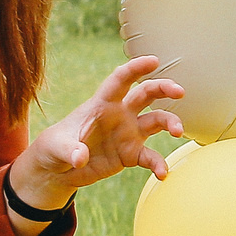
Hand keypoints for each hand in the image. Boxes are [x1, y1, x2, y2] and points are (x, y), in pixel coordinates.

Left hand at [12, 55, 186, 207]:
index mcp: (102, 104)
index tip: (153, 61)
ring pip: (157, 120)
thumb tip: (80, 157)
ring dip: (170, 122)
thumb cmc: (55, 148)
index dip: (136, 68)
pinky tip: (163, 174)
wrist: (59, 169)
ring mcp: (128, 133)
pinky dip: (158, 164)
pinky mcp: (131, 154)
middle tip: (179, 91)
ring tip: (178, 131)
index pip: (121, 80)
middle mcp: (120, 114)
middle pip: (146, 94)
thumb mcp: (56, 147)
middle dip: (164, 88)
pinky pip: (151, 157)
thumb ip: (69, 149)